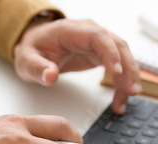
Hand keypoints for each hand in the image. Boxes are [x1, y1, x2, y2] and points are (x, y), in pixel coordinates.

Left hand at [14, 18, 141, 114]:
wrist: (35, 45)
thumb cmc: (33, 50)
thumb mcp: (26, 61)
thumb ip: (37, 68)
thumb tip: (51, 76)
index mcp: (71, 30)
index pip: (97, 36)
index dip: (110, 53)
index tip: (116, 71)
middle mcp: (89, 32)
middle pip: (117, 45)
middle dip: (128, 68)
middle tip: (131, 90)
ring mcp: (97, 43)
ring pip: (122, 56)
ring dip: (129, 76)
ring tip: (128, 98)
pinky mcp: (100, 54)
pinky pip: (118, 66)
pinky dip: (122, 82)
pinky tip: (121, 98)